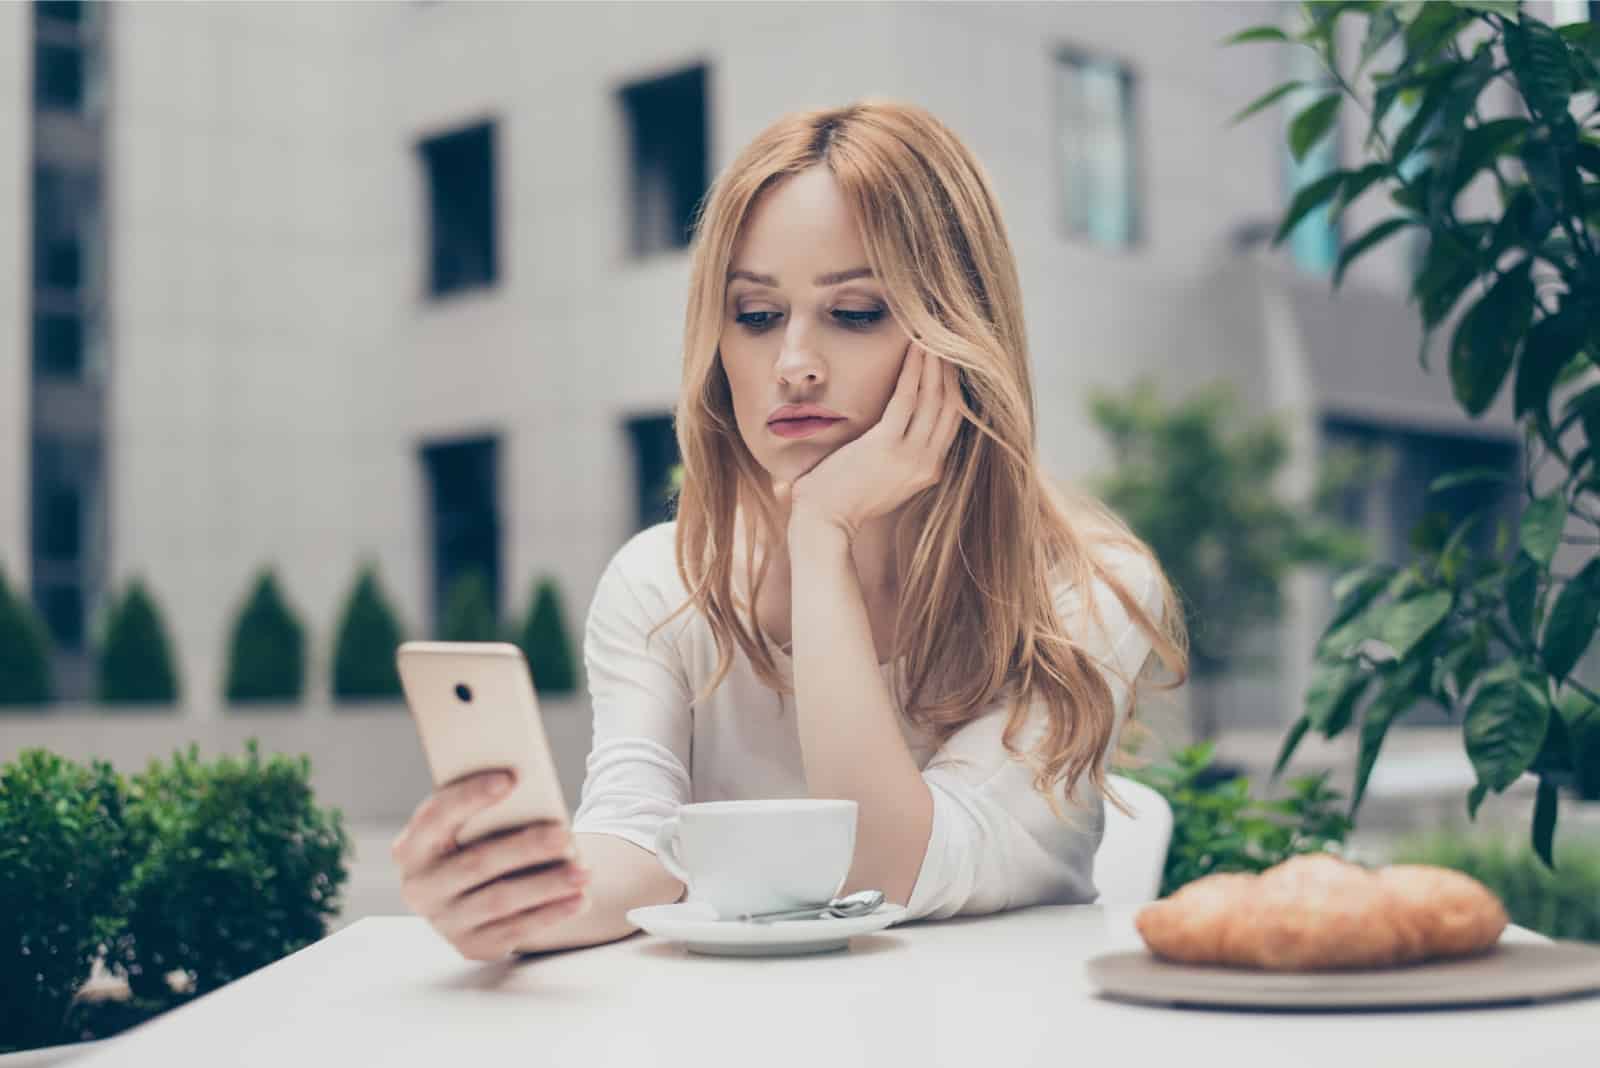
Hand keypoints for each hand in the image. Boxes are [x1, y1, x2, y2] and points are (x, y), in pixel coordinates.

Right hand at [390, 770, 590, 961]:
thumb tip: (526, 784)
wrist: (477, 893)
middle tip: (564, 834)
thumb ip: (489, 808)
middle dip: (524, 848)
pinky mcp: (471, 946)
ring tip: (584, 870)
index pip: (436, 817)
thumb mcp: (472, 824)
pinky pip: (514, 930)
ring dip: (546, 885)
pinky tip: (578, 898)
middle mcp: (420, 887)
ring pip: (500, 900)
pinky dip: (550, 913)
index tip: (510, 778)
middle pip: (476, 863)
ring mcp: (444, 921)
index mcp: (411, 847)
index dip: (470, 796)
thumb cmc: (480, 840)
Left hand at [775, 344, 964, 543]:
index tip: (952, 362)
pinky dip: (912, 370)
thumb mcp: (884, 482)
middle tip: (949, 339)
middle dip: (951, 370)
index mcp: (929, 472)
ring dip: (935, 363)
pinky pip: (906, 398)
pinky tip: (914, 348)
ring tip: (933, 335)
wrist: (824, 524)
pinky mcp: (886, 445)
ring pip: (934, 398)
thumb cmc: (843, 502)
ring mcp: (910, 455)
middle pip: (952, 406)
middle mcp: (927, 464)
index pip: (953, 422)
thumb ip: (898, 460)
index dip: (955, 388)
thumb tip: (896, 433)